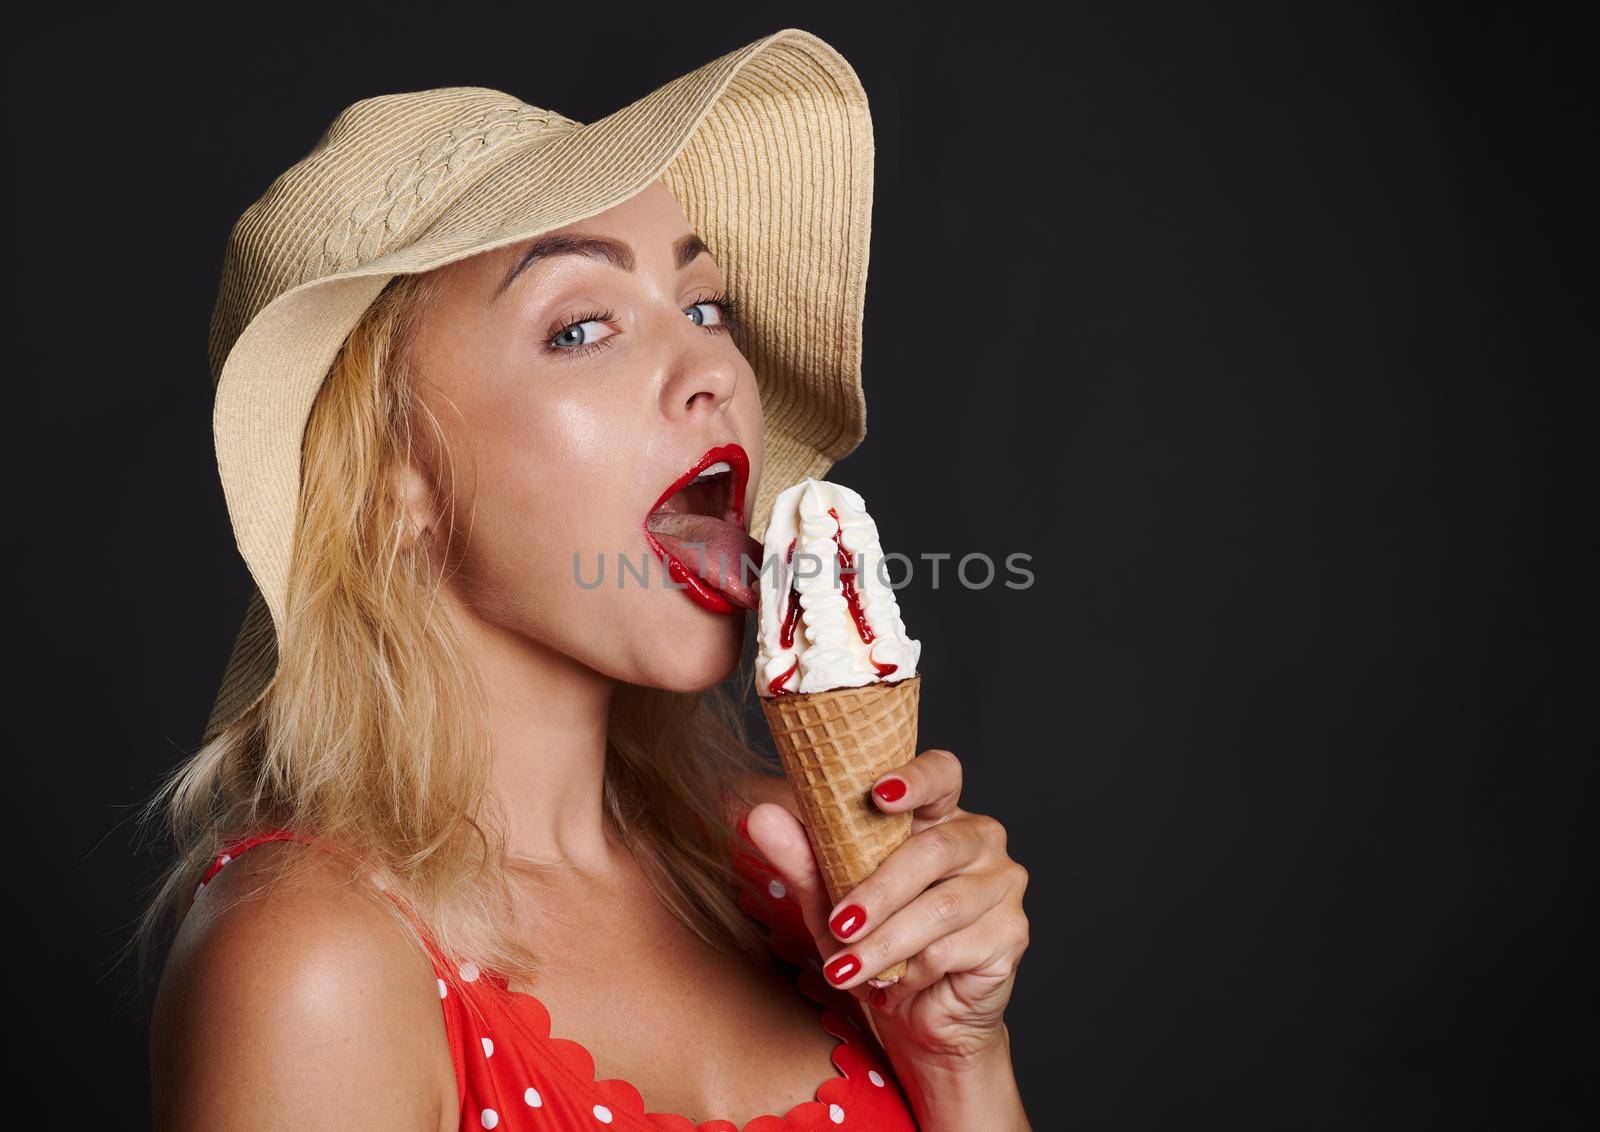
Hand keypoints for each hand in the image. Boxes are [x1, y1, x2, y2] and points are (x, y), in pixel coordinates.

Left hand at [745, 748, 1029, 1066]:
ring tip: (845, 968)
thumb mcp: (829, 898)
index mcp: (939, 814)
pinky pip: (958, 947)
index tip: (879, 794)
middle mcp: (980, 840)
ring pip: (942, 907)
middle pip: (935, 849)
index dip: (916, 778)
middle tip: (838, 923)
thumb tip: (760, 815)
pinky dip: (914, 970)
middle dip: (880, 890)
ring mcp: (1002, 886)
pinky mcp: (1011, 935)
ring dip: (886, 942)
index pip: (942, 773)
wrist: (917, 1016)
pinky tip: (893, 983)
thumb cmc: (875, 941)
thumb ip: (802, 856)